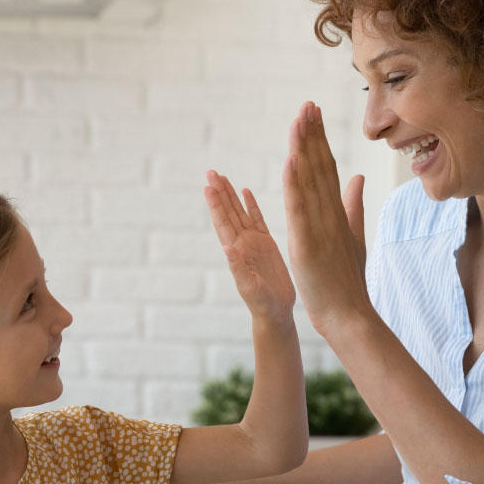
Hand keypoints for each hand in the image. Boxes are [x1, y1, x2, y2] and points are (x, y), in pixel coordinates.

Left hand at [205, 170, 295, 322]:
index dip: (215, 205)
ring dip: (230, 195)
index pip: (223, 224)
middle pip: (228, 213)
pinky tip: (245, 191)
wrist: (275, 311)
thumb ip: (238, 268)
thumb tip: (226, 248)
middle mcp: (241, 244)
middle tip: (210, 172)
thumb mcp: (249, 287)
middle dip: (219, 192)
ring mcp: (253, 243)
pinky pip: (257, 219)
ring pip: (239, 212)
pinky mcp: (266, 244)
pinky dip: (251, 205)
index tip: (208, 187)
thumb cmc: (261, 304)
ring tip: (221, 176)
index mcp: (236, 252)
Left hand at [283, 100, 369, 333]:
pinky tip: (291, 160)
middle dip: (312, 134)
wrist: (350, 315)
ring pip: (310, 181)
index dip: (320, 140)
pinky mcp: (308, 243)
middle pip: (320, 168)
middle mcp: (329, 214)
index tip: (313, 113)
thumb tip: (357, 178)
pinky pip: (300, 209)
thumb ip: (353, 206)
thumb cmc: (348, 281)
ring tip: (299, 119)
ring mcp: (320, 227)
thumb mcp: (351, 237)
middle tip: (306, 103)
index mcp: (336, 213)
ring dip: (304, 148)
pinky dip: (295, 185)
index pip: (327, 169)